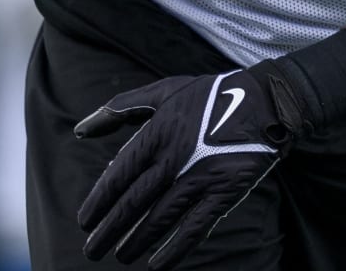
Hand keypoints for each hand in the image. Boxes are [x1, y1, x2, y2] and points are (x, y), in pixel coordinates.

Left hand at [74, 65, 306, 267]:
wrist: (265, 102)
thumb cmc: (209, 96)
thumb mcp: (164, 91)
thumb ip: (120, 108)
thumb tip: (80, 130)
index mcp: (158, 132)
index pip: (119, 174)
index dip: (99, 200)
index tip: (84, 220)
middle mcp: (175, 157)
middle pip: (134, 202)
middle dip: (109, 230)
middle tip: (92, 250)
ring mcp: (201, 176)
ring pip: (160, 218)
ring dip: (136, 241)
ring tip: (119, 257)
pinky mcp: (224, 192)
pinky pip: (195, 227)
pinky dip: (175, 249)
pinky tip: (157, 264)